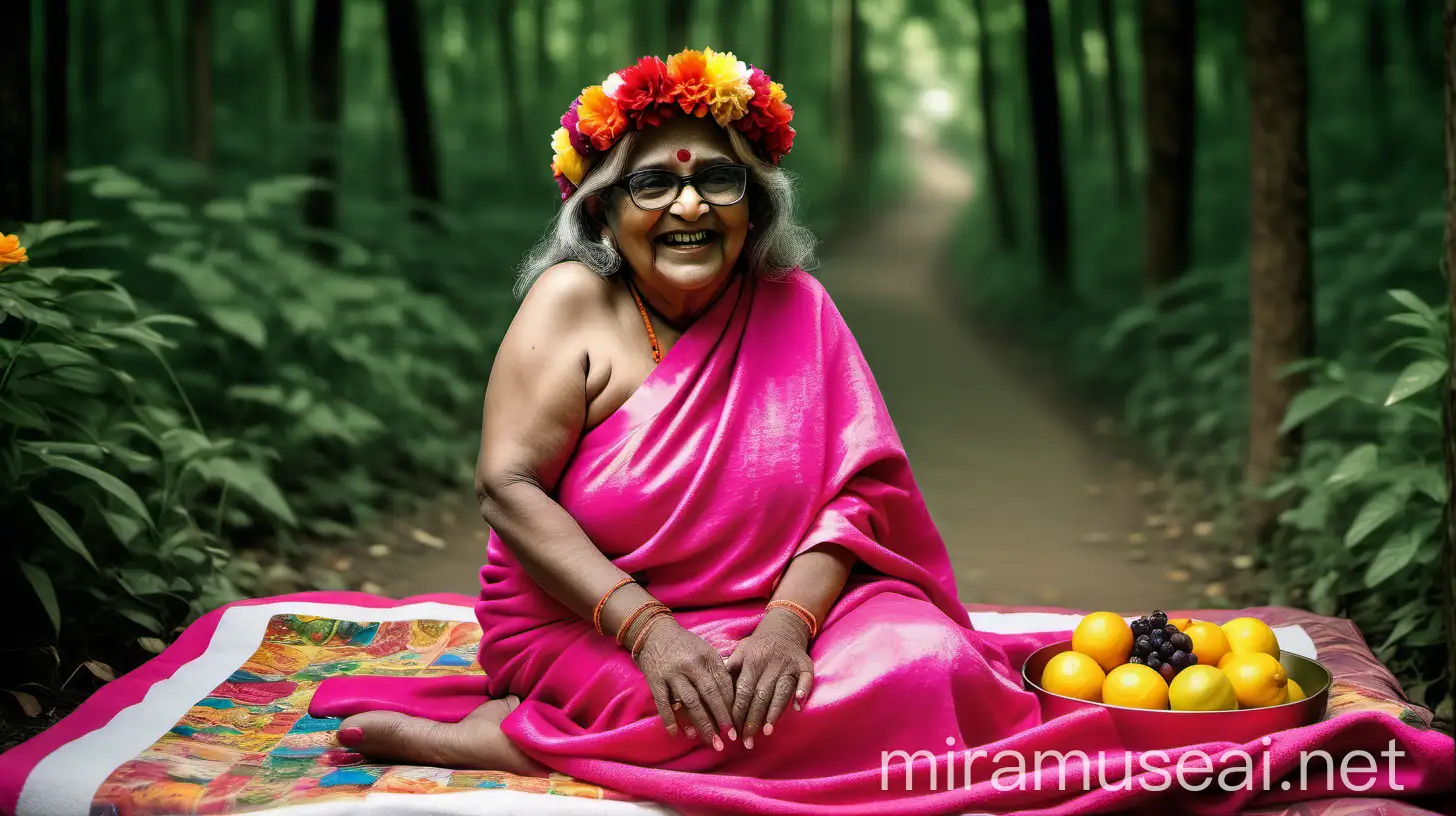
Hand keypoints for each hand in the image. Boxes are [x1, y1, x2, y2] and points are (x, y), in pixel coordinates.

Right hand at [632, 617, 737, 749]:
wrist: (653, 632)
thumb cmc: (684, 645)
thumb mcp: (705, 650)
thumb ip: (717, 670)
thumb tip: (732, 699)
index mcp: (707, 656)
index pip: (723, 684)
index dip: (732, 705)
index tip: (738, 723)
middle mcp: (691, 665)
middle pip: (709, 695)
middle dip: (721, 718)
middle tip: (730, 738)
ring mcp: (672, 673)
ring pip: (690, 702)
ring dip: (701, 724)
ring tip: (711, 741)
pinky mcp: (655, 680)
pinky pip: (663, 704)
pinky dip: (670, 720)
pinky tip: (676, 734)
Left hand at [724, 608, 813, 747]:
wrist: (784, 626)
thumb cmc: (758, 645)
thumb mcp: (740, 651)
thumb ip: (729, 670)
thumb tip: (712, 689)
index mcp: (752, 660)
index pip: (743, 691)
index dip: (738, 712)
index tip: (733, 731)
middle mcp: (771, 663)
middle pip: (761, 695)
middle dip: (753, 720)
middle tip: (747, 741)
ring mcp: (789, 664)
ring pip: (782, 691)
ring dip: (775, 712)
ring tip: (767, 731)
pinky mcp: (805, 665)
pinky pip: (806, 679)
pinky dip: (803, 691)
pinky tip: (798, 707)